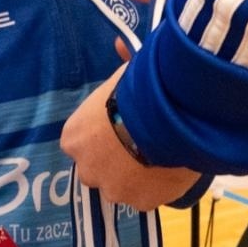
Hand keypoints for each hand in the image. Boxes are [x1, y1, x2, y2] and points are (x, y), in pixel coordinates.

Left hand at [60, 68, 200, 210]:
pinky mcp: (142, 203)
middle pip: (99, 168)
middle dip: (116, 160)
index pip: (80, 142)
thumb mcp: (126, 72)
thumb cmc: (140, 91)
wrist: (169, 119)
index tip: (120, 126)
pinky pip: (149, 197)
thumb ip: (121, 64)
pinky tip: (173, 168)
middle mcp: (87, 169)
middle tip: (142, 142)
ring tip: (163, 155)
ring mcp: (115, 190)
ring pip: (124, 186)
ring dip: (138, 176)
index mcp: (74, 138)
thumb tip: (119, 43)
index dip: (102, 136)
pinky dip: (158, 187)